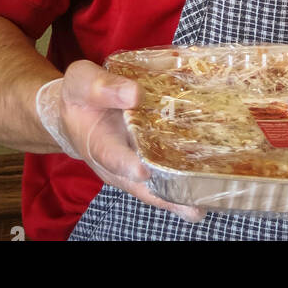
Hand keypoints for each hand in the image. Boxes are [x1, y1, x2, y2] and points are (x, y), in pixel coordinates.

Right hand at [36, 61, 204, 222]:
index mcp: (98, 142)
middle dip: (166, 196)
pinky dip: (185, 180)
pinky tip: (208, 184)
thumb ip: (103, 87)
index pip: (112, 156)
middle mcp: (118, 164)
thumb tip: (135, 93)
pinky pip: (166, 175)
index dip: (127, 164)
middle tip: (191, 207)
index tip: (143, 171)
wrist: (79, 109)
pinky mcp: (150, 161)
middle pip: (141, 186)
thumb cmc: (80, 96)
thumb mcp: (82, 81)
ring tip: (205, 202)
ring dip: (180, 194)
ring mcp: (135, 166)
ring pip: (157, 187)